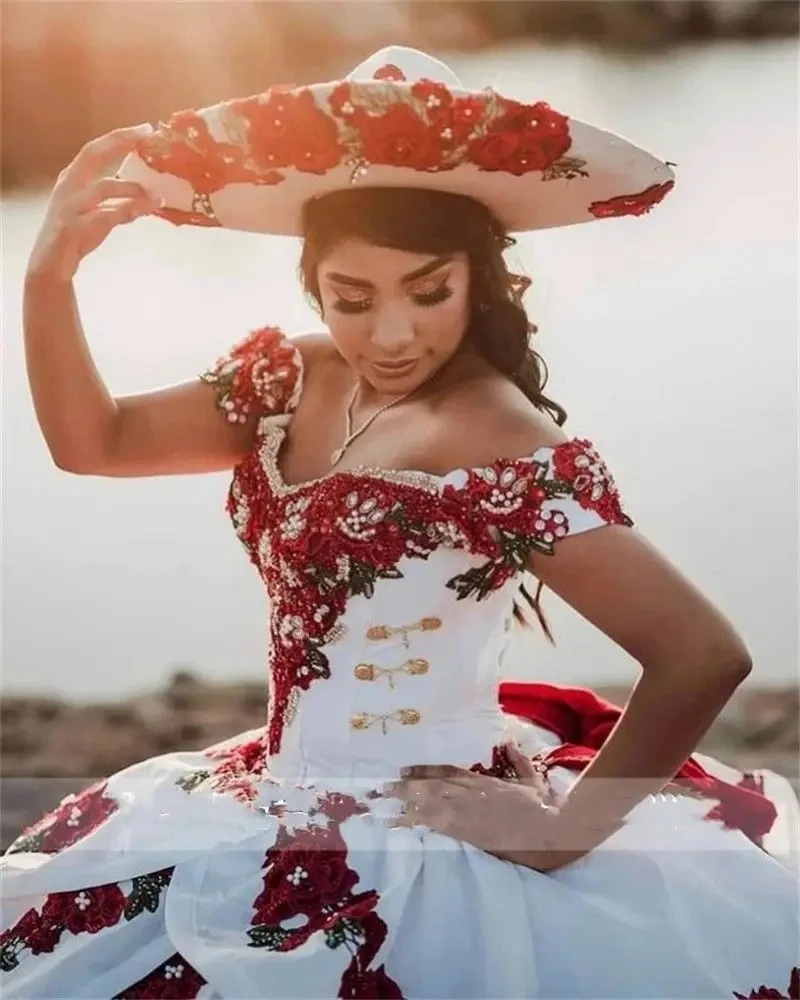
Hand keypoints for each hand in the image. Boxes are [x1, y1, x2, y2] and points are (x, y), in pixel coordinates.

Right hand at [27, 124, 162, 282]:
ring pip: (105, 187)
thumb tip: (154, 195)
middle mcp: (69, 185)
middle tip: (146, 135)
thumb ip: (121, 201)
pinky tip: (146, 210)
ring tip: (158, 195)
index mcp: (73, 177)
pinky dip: (129, 212)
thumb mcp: (98, 211)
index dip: (119, 137)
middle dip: (120, 141)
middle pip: (93, 154)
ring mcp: (71, 205)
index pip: (95, 149)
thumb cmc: (77, 233)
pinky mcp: (75, 227)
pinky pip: (107, 216)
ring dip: (134, 189)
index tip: (145, 128)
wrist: (51, 261)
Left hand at [385, 742, 572, 872]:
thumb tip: (508, 741)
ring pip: (429, 806)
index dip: (424, 770)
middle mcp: (470, 795)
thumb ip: (517, 760)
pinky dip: (418, 823)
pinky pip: (437, 827)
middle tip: (382, 786)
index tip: (405, 769)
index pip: (447, 772)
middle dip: (406, 787)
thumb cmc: (545, 806)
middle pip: (431, 787)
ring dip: (404, 804)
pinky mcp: (469, 835)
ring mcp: (468, 815)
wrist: (553, 831)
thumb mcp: (531, 778)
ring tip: (383, 805)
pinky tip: (401, 824)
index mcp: (483, 780)